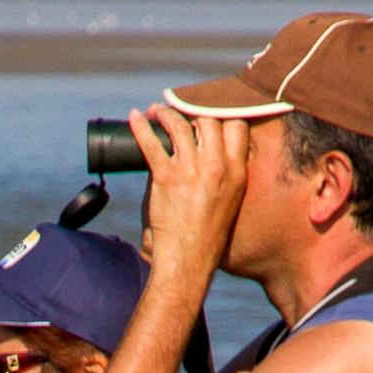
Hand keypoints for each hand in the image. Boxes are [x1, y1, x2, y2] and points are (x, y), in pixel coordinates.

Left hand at [129, 103, 250, 276]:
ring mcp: (191, 170)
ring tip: (157, 112)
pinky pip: (151, 142)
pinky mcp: (166, 177)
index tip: (208, 114)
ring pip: (180, 124)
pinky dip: (141, 126)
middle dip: (193, 112)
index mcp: (237, 172)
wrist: (188, 261)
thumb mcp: (229, 202)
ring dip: (166, 113)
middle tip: (180, 112)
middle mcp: (217, 166)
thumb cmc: (207, 238)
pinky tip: (135, 118)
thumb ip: (222, 176)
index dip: (222, 115)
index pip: (236, 126)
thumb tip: (201, 152)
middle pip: (208, 119)